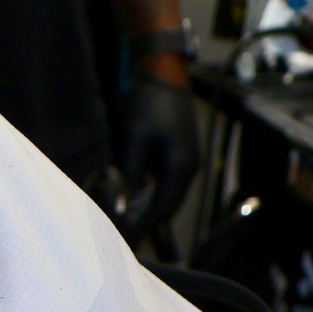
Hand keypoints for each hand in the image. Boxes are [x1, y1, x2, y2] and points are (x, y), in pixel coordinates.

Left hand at [117, 67, 200, 243]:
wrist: (164, 75)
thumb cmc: (149, 103)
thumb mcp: (135, 137)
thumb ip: (131, 171)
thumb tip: (124, 199)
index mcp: (180, 167)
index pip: (164, 208)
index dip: (145, 224)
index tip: (126, 236)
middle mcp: (188, 167)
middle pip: (169, 204)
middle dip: (148, 220)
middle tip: (125, 232)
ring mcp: (187, 160)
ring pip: (169, 194)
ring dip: (150, 207)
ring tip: (127, 219)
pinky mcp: (180, 153)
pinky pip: (167, 181)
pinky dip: (153, 192)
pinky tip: (136, 196)